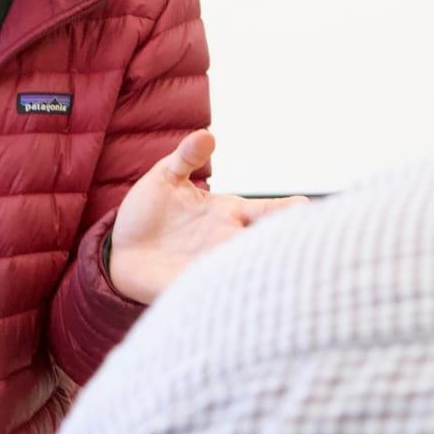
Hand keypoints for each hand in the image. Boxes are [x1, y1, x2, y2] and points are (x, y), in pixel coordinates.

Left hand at [107, 130, 308, 303]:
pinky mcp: (194, 288)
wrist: (120, 251)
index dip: (289, 210)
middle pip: (269, 244)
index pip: (268, 210)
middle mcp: (228, 241)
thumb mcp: (165, 178)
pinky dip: (238, 295)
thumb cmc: (147, 211)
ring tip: (292, 272)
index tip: (306, 207)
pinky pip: (221, 293)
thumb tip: (207, 135)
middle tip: (313, 244)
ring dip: (269, 271)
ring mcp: (214, 266)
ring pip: (252, 270)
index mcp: (228, 213)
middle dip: (291, 245)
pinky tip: (252, 298)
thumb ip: (186, 157)